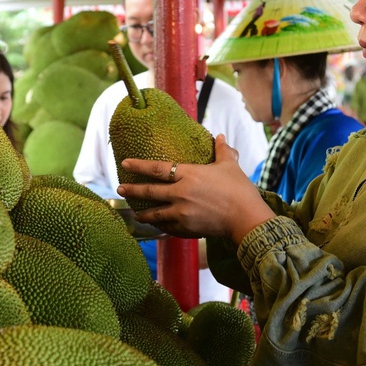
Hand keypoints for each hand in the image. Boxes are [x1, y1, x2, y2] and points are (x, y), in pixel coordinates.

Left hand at [117, 135, 274, 242]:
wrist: (246, 218)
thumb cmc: (239, 189)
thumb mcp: (230, 165)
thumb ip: (222, 150)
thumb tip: (220, 137)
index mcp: (189, 175)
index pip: (157, 168)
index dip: (139, 165)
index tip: (125, 163)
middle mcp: (181, 193)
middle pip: (150, 192)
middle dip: (132, 190)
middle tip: (120, 188)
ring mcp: (182, 213)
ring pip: (155, 214)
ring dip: (143, 213)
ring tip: (135, 213)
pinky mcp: (186, 228)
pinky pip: (167, 227)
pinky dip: (160, 226)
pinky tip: (155, 226)